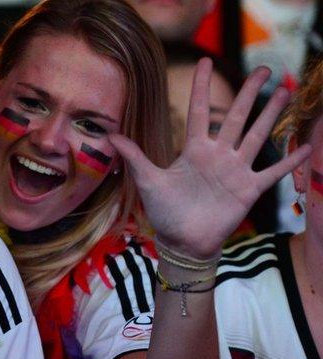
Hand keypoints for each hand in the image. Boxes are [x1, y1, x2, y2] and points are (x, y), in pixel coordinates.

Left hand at [109, 60, 311, 258]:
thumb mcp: (148, 180)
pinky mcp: (248, 189)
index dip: (202, 88)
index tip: (206, 62)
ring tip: (285, 92)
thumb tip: (109, 135)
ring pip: (257, 137)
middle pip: (236, 117)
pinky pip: (273, 173)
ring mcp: (235, 171)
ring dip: (271, 115)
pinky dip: (290, 162)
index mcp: (194, 150)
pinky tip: (307, 147)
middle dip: (249, 93)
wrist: (182, 242)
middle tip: (264, 69)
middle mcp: (218, 155)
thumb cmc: (165, 212)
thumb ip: (135, 156)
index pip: (200, 112)